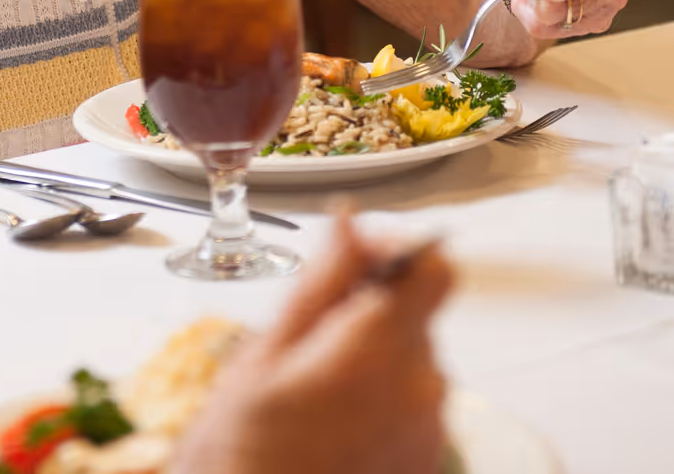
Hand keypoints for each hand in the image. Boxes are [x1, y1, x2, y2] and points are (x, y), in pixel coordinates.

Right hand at [169, 214, 452, 473]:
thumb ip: (320, 282)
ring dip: (374, 354)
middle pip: (418, 310)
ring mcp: (428, 429)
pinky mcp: (426, 457)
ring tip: (313, 388)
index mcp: (378, 350)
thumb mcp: (264, 355)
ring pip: (413, 354)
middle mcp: (420, 388)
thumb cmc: (241, 455)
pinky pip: (414, 400)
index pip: (433, 266)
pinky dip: (381, 396)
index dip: (395, 250)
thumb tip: (348, 223)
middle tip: (308, 337)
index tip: (353, 259)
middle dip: (370, 308)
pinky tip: (333, 419)